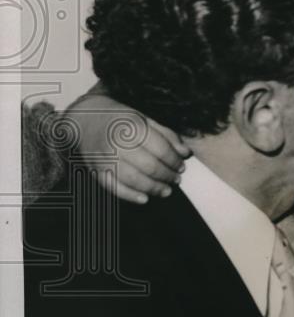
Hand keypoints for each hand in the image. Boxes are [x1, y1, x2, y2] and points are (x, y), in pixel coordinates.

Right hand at [65, 93, 189, 203]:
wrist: (85, 120)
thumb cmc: (120, 119)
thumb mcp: (144, 118)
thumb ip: (166, 134)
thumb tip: (185, 152)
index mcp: (132, 127)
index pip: (161, 149)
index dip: (174, 161)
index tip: (181, 166)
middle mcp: (118, 143)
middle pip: (149, 166)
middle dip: (167, 176)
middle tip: (176, 179)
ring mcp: (106, 158)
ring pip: (134, 180)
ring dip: (153, 188)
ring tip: (166, 190)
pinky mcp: (97, 170)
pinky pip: (115, 187)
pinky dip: (131, 196)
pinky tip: (145, 199)